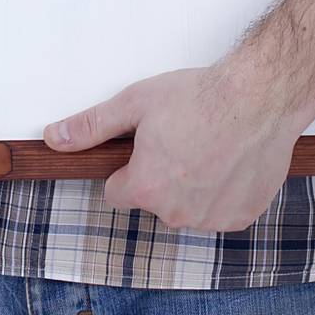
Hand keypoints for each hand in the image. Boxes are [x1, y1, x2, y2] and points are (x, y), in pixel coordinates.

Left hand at [41, 60, 300, 232]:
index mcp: (146, 188)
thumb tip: (55, 139)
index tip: (144, 145)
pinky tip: (229, 159)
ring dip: (192, 185)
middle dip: (161, 175)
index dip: (127, 167)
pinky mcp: (241, 217)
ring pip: (187, 207)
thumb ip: (92, 126)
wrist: (260, 95)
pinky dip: (222, 191)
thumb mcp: (136, 102)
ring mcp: (211, 219)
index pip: (116, 193)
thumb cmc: (200, 96)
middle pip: (154, 200)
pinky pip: (219, 210)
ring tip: (208, 145)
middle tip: (180, 137)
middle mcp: (177, 213)